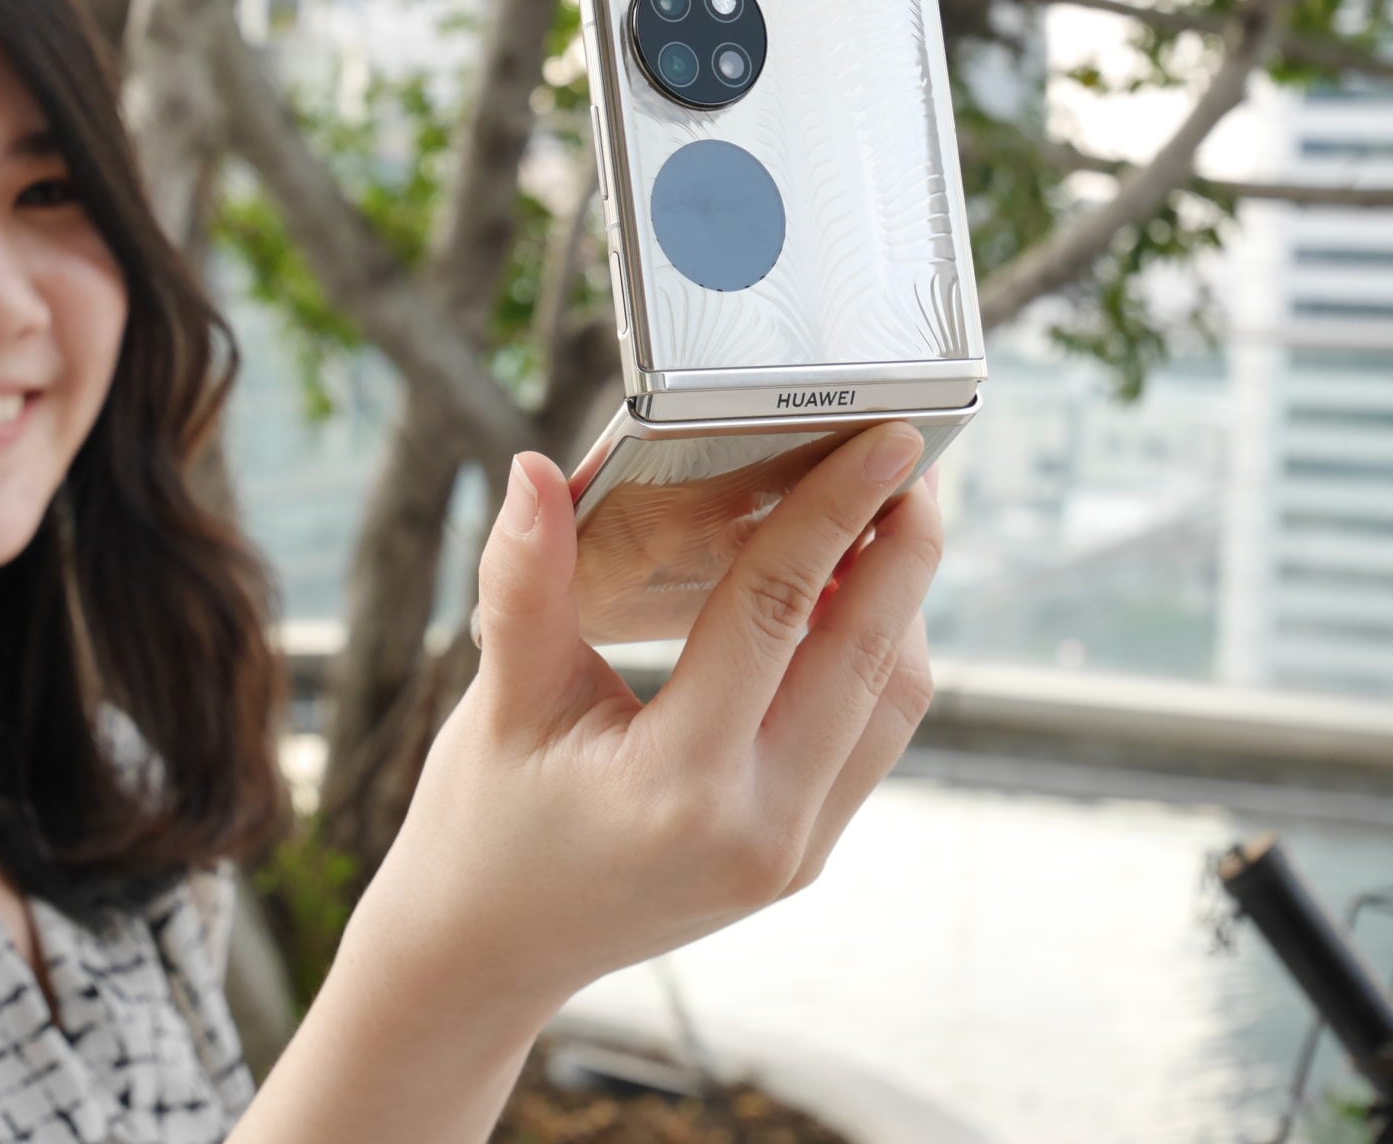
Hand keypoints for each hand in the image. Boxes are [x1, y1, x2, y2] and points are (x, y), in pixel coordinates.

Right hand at [343, 421, 942, 1028]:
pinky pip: (870, 740)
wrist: (487, 953)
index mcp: (677, 784)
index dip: (832, 513)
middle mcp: (758, 827)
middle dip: (901, 548)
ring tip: (883, 518)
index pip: (776, 614)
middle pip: (870, 658)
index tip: (885, 440)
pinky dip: (874, 660)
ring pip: (891, 704)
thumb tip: (537, 469)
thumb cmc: (482, 824)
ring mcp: (792, 852)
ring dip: (900, 606)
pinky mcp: (801, 857)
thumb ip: (527, 581)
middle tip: (910, 459)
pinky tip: (847, 600)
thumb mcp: (502, 700)